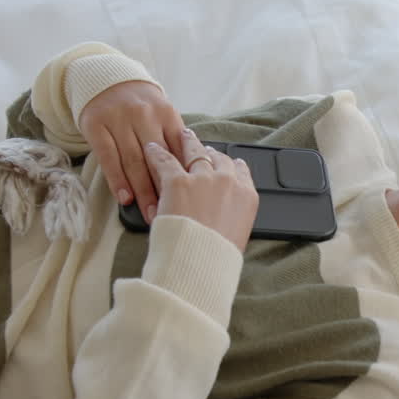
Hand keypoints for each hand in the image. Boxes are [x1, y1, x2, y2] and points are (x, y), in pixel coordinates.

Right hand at [79, 80, 185, 223]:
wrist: (107, 78)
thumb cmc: (142, 107)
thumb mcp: (163, 116)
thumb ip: (176, 141)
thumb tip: (195, 175)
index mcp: (167, 114)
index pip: (179, 150)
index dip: (185, 178)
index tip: (193, 202)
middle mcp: (144, 115)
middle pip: (158, 159)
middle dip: (166, 190)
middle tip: (173, 215)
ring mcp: (119, 119)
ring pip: (134, 161)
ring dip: (143, 191)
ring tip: (151, 214)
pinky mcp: (97, 125)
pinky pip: (108, 157)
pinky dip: (117, 180)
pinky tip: (125, 198)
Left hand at [143, 129, 259, 252]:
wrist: (200, 263)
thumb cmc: (217, 258)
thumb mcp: (236, 235)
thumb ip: (232, 217)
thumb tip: (219, 217)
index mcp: (247, 197)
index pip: (240, 170)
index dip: (231, 164)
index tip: (227, 162)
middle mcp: (227, 182)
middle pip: (218, 158)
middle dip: (210, 152)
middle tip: (203, 147)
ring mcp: (203, 179)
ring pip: (194, 152)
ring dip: (188, 143)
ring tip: (183, 136)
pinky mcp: (177, 181)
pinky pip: (165, 160)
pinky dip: (157, 154)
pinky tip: (151, 149)